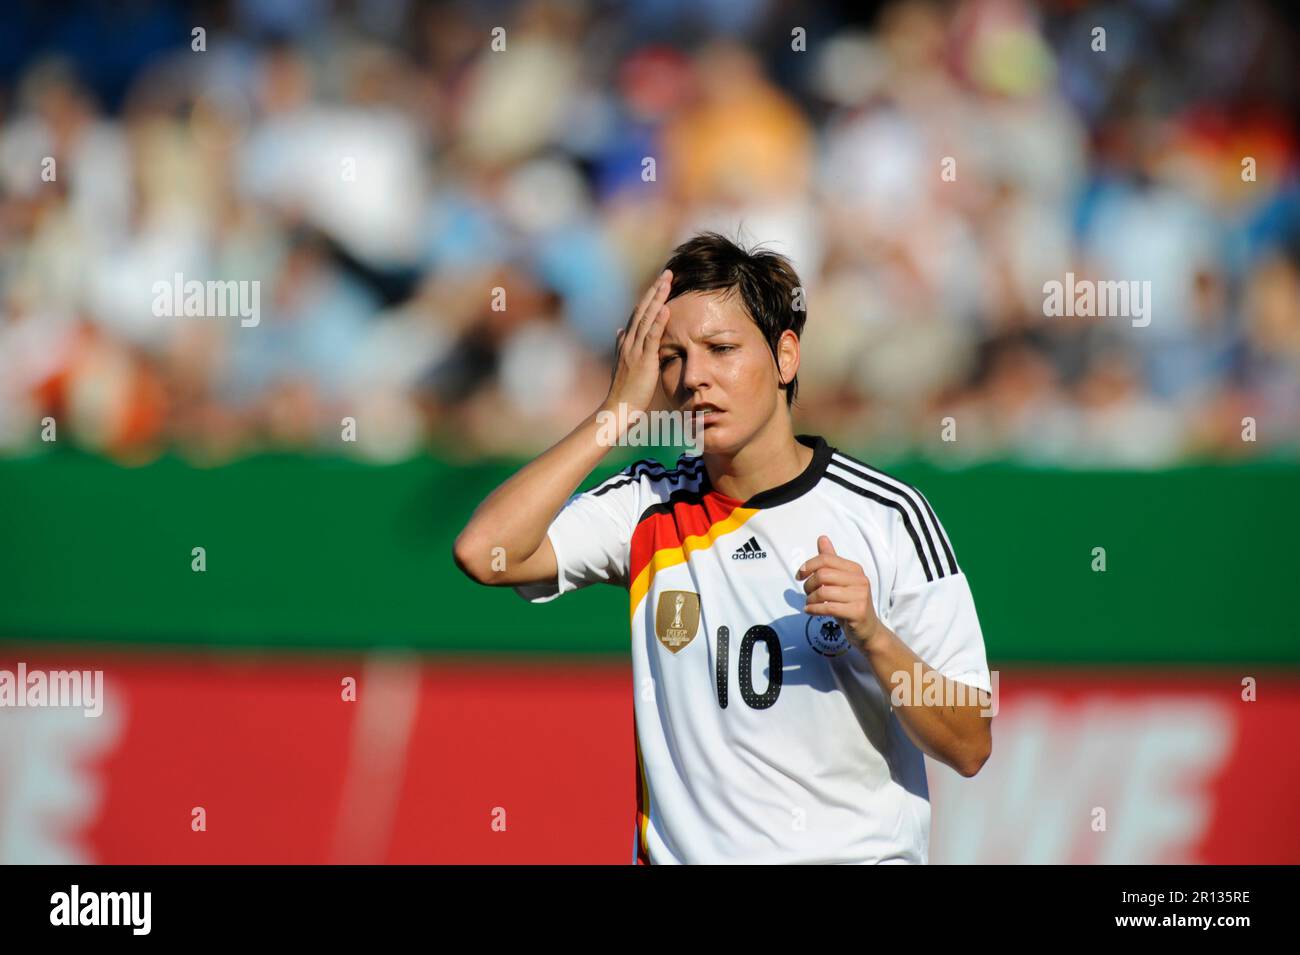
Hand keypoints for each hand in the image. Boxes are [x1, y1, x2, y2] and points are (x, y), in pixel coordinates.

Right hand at [603, 269, 671, 417]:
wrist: (617, 408)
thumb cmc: (622, 390)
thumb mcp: (621, 363)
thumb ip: (621, 345)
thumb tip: (619, 330)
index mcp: (625, 342)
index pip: (638, 313)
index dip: (649, 297)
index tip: (660, 282)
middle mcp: (628, 341)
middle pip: (642, 309)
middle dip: (655, 290)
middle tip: (668, 273)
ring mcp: (634, 350)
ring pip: (647, 318)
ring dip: (658, 298)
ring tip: (668, 281)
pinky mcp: (643, 360)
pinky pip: (651, 337)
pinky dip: (658, 321)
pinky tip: (666, 307)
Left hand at [796, 535, 882, 653]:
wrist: (868, 630)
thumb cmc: (850, 604)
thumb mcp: (840, 581)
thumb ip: (831, 561)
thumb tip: (822, 538)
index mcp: (855, 569)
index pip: (826, 559)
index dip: (808, 566)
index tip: (799, 575)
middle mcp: (860, 580)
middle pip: (823, 575)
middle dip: (808, 584)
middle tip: (806, 593)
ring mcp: (860, 596)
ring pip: (824, 592)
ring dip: (810, 599)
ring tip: (809, 603)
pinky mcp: (857, 612)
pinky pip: (828, 607)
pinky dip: (813, 609)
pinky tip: (809, 610)